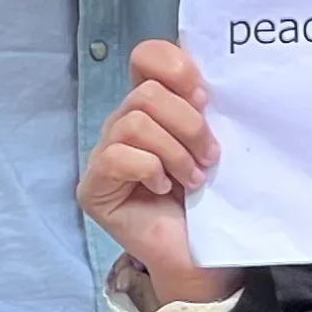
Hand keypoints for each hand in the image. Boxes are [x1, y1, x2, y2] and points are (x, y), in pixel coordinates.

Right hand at [82, 44, 241, 306]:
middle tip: (210, 157)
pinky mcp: (94, 187)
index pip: (148, 56)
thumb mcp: (217, 143)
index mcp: (155, 106)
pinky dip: (150, 170)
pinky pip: (117, 156)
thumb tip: (209, 82)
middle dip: (189, 125)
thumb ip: (207, 110)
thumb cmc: (214, 197)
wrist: (204, 255)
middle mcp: (124, 123)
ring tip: (193, 178)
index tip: (206, 99)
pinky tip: (163, 189)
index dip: (176, 69)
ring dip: (175, 152)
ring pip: (134, 123)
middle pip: (147, 93)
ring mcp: (104, 154)